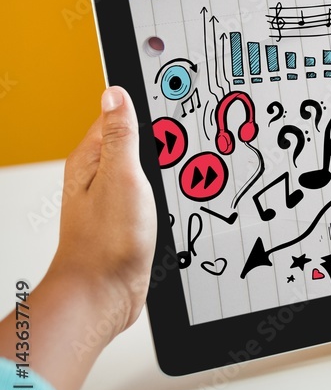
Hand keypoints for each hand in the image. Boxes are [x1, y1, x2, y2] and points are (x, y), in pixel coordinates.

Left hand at [53, 86, 156, 339]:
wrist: (104, 295)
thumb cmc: (106, 242)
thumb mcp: (121, 176)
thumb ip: (122, 134)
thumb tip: (115, 93)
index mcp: (90, 159)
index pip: (116, 115)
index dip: (143, 107)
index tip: (168, 107)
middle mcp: (96, 176)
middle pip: (132, 141)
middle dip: (157, 140)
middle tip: (180, 142)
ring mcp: (110, 198)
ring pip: (141, 168)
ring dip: (161, 168)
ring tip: (179, 168)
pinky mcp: (124, 219)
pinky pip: (145, 193)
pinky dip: (160, 191)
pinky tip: (170, 197)